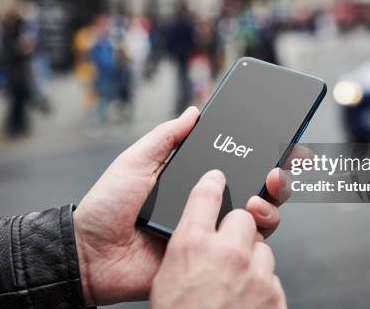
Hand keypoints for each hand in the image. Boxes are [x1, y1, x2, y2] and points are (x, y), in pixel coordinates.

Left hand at [73, 107, 285, 305]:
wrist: (91, 253)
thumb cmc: (107, 206)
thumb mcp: (136, 162)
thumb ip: (165, 138)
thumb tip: (193, 111)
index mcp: (191, 182)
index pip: (232, 166)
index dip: (257, 156)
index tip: (277, 144)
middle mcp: (205, 205)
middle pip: (253, 191)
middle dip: (274, 179)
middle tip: (276, 171)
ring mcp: (208, 232)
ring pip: (255, 220)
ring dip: (269, 205)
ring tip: (259, 197)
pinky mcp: (207, 258)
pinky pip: (240, 249)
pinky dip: (254, 236)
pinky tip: (250, 221)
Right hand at [151, 170, 286, 308]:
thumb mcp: (166, 279)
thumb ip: (186, 248)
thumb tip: (200, 233)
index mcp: (191, 245)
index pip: (206, 193)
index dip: (213, 181)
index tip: (218, 177)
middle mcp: (226, 252)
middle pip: (244, 216)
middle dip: (238, 228)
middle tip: (228, 248)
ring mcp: (255, 274)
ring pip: (263, 247)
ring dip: (252, 259)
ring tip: (234, 283)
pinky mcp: (274, 295)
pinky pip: (272, 277)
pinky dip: (261, 285)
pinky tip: (244, 300)